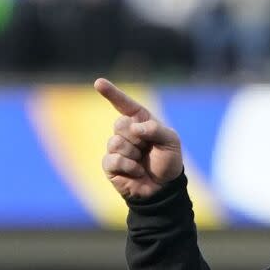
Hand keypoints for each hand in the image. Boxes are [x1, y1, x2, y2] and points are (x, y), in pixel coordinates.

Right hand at [96, 78, 183, 200]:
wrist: (164, 187)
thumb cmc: (168, 161)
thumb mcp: (171, 141)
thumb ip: (155, 129)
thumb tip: (133, 127)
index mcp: (141, 122)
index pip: (125, 105)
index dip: (112, 94)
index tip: (99, 83)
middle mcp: (126, 132)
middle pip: (120, 124)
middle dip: (137, 137)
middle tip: (147, 149)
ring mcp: (116, 148)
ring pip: (116, 142)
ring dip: (133, 153)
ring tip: (142, 162)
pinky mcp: (110, 164)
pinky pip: (114, 159)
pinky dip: (129, 166)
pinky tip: (137, 172)